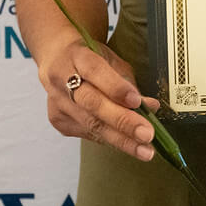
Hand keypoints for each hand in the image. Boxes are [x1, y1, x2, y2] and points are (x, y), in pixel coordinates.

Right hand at [39, 41, 155, 161]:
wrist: (56, 59)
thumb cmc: (89, 60)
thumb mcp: (109, 60)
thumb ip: (127, 83)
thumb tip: (150, 107)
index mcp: (76, 56)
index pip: (95, 71)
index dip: (115, 88)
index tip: (137, 102)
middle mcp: (61, 78)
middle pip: (92, 103)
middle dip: (122, 121)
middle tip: (146, 134)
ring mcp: (57, 101)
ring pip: (91, 124)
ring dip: (121, 139)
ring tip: (144, 150)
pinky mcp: (58, 120)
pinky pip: (89, 133)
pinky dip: (110, 138)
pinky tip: (127, 144)